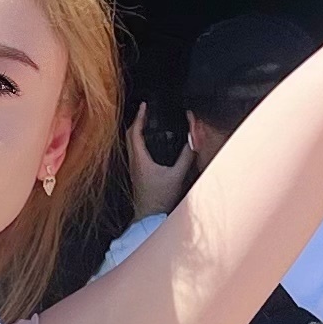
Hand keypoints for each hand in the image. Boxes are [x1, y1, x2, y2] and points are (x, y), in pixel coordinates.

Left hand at [126, 99, 195, 218]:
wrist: (149, 217)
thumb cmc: (159, 199)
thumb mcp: (177, 176)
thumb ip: (186, 158)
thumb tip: (193, 142)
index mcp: (140, 159)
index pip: (135, 132)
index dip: (140, 117)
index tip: (144, 106)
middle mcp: (134, 162)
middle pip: (129, 135)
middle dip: (137, 120)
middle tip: (145, 111)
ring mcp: (133, 168)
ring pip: (130, 143)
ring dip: (137, 130)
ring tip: (146, 122)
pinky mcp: (136, 173)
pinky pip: (134, 151)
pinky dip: (139, 141)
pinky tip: (148, 142)